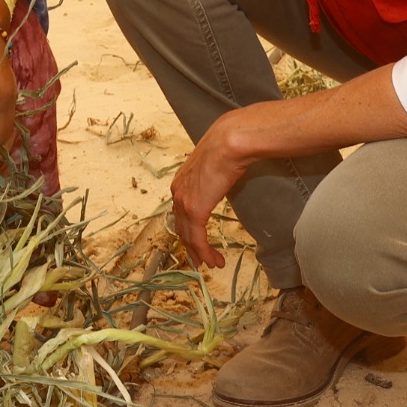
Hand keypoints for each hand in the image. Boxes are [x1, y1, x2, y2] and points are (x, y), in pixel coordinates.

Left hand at [168, 110, 250, 269]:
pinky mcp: (195, 210)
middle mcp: (178, 193)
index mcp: (181, 182)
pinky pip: (198, 238)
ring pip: (188, 237)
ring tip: (213, 264)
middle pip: (181, 228)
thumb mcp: (214, 165)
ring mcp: (184, 202)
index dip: (188, 231)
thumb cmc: (226, 148)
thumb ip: (212, 176)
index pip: (180, 213)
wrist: (228, 142)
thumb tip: (221, 177)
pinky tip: (214, 260)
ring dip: (201, 254)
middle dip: (192, 247)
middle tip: (202, 260)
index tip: (197, 242)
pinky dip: (205, 252)